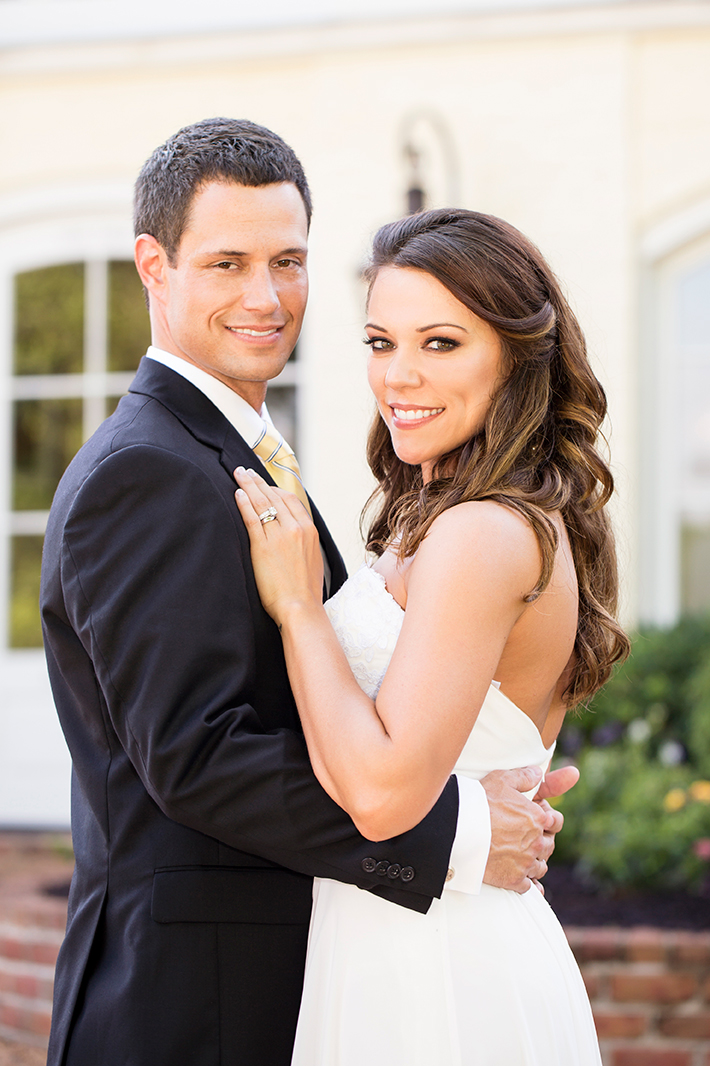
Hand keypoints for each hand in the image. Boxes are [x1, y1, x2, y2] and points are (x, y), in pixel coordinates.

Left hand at [234, 467, 322, 624]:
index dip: (274, 488)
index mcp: (310, 530)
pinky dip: (244, 503)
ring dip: (248, 485)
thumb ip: (303, 542)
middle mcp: (296, 528)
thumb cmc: (305, 590)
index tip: (263, 483)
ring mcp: (279, 536)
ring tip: (238, 475)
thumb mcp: (312, 559)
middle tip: (245, 471)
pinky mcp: (263, 547)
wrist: (300, 607)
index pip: (290, 499)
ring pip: (261, 503)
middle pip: (274, 496)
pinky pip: (252, 518)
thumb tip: (293, 537)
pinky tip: (237, 493)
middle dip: (258, 481)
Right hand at [481, 766, 553, 893]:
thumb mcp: (502, 780)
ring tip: (522, 858)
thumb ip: (523, 776)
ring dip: (534, 863)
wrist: (460, 831)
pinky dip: (525, 882)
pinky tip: (517, 876)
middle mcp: (536, 842)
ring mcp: (526, 863)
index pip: (555, 822)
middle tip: (528, 840)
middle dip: (541, 842)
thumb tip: (537, 772)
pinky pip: (528, 886)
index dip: (548, 820)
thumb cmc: (480, 802)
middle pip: (549, 846)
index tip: (537, 822)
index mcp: (538, 818)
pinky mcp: (514, 879)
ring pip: (540, 867)